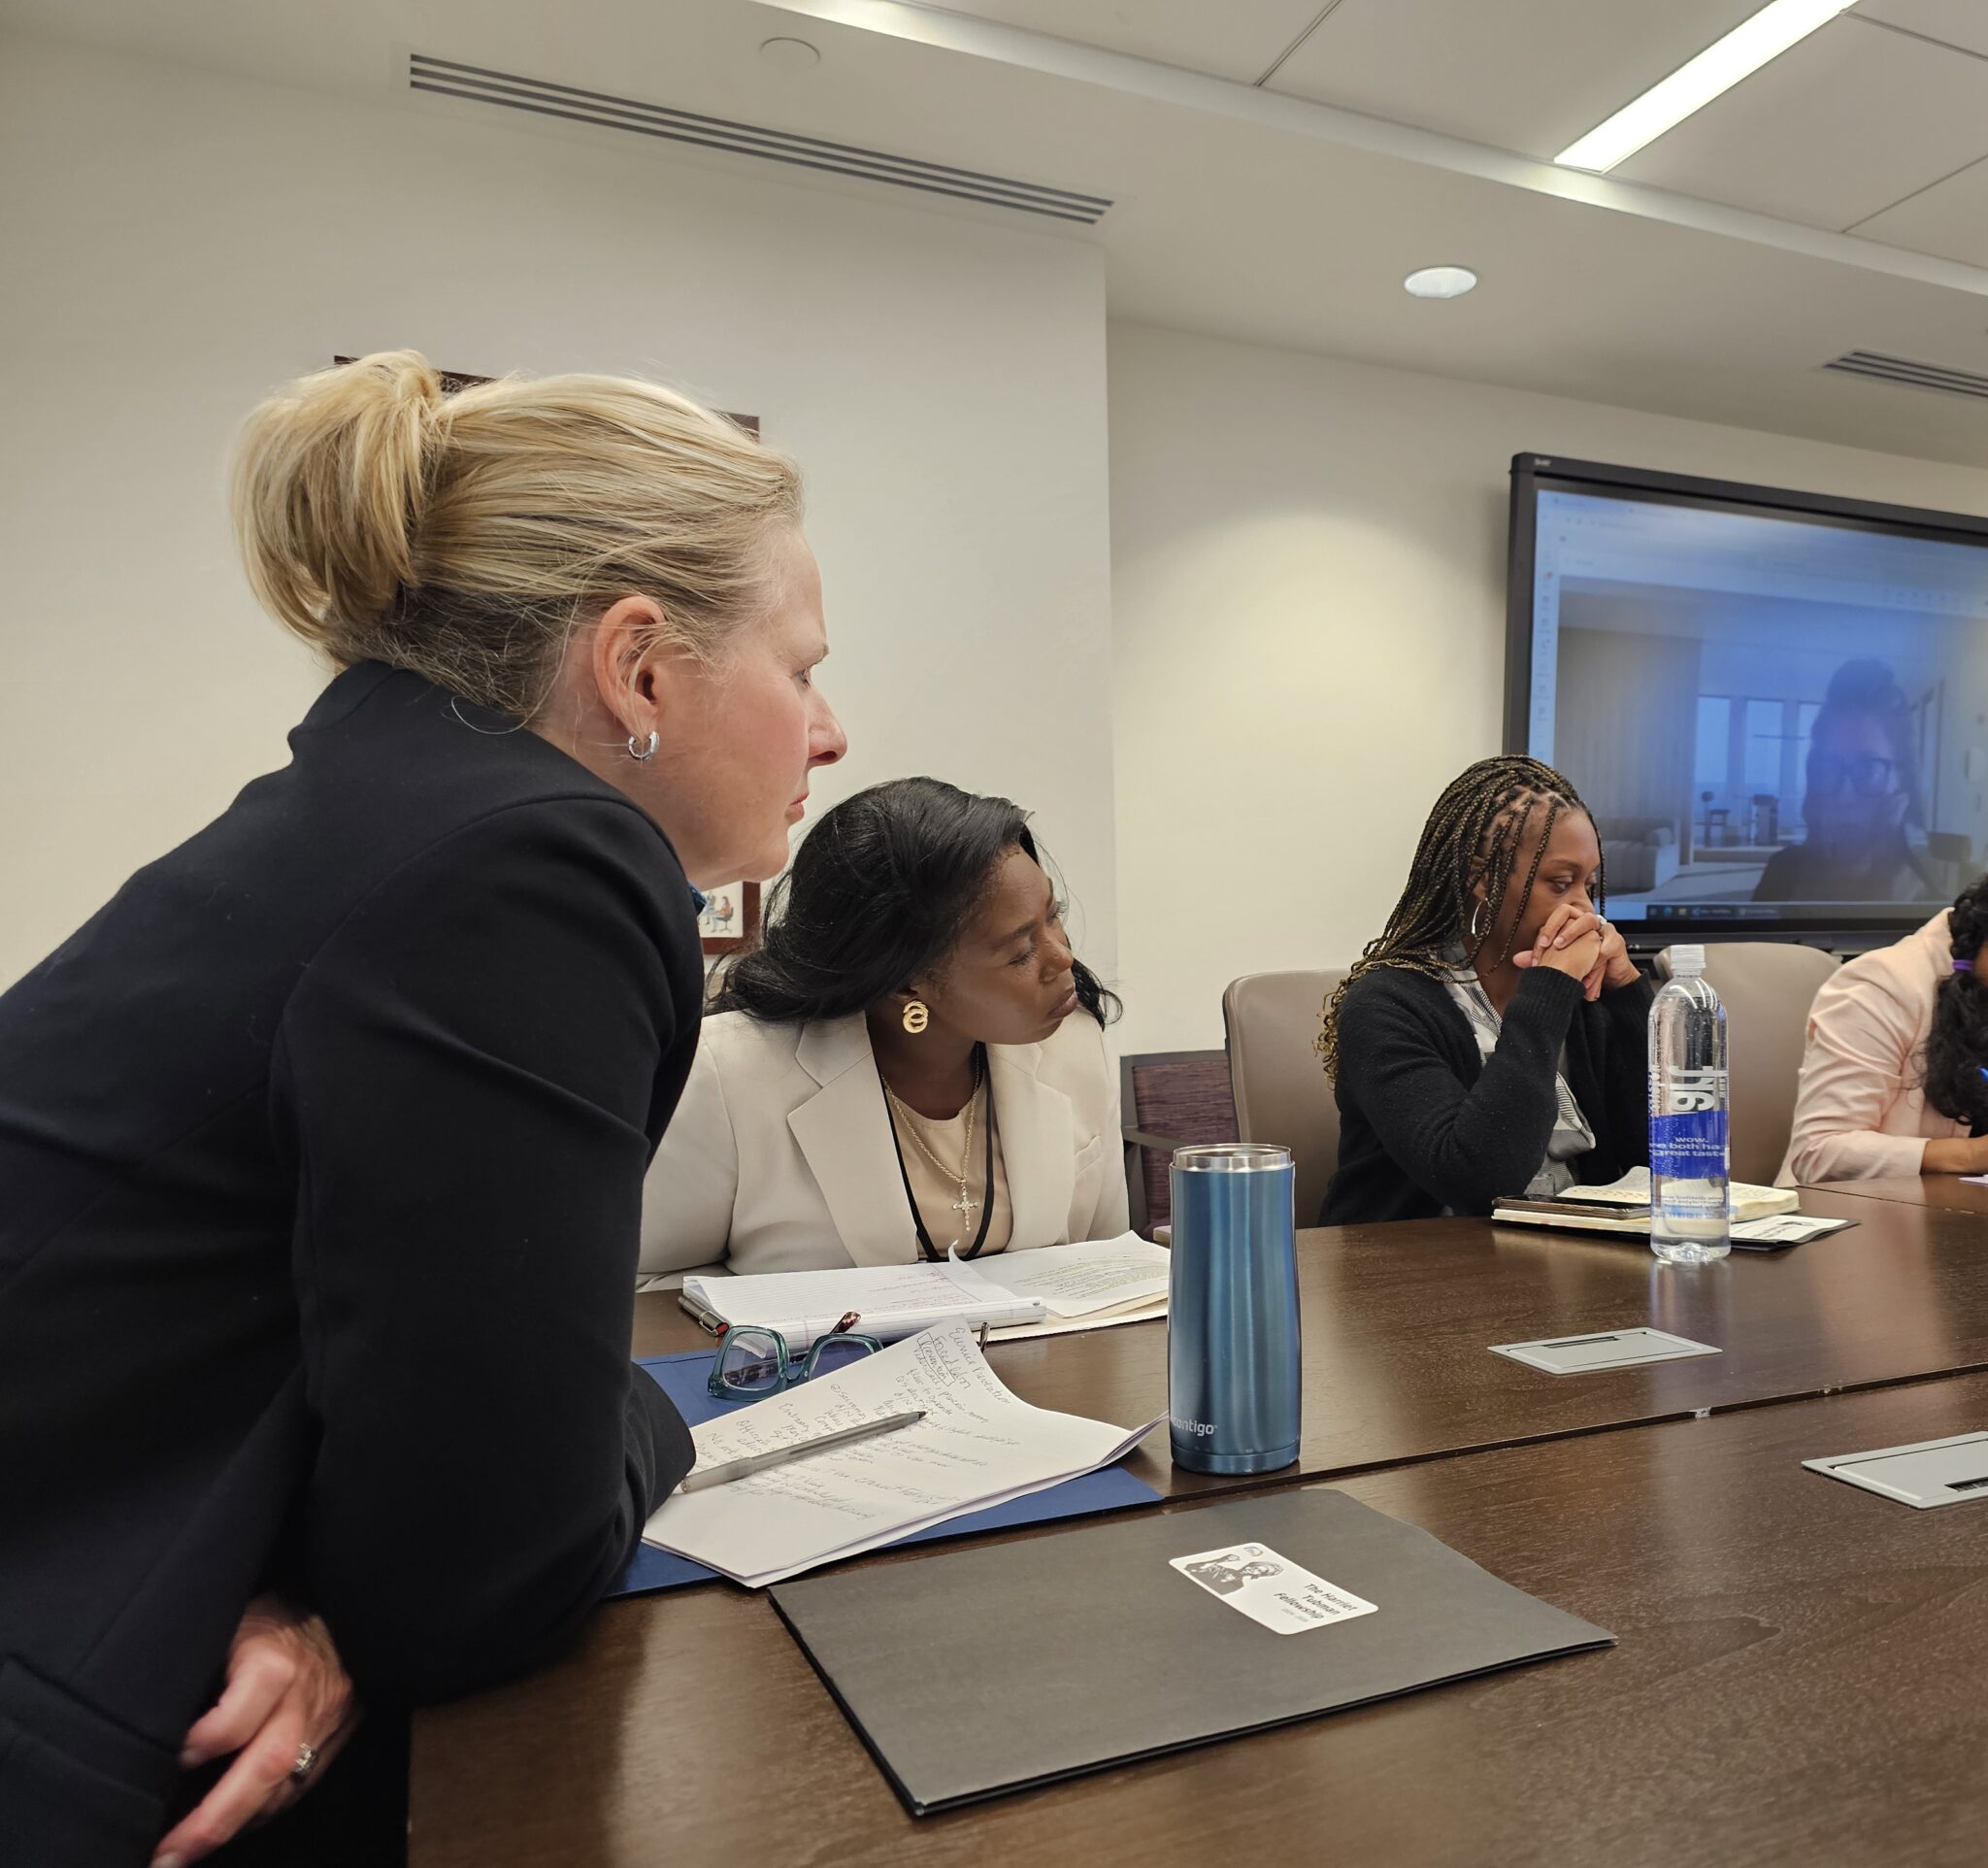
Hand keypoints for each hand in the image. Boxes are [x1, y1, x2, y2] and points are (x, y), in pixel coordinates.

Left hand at [151, 1596, 357, 1867]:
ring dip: (235, 1824)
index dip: (195, 1748)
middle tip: (165, 1858)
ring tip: (187, 1851)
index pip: (233, 1723)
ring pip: (284, 1788)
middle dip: (212, 1822)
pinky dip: (263, 1809)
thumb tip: (148, 1722)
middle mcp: (305, 1697)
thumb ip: (202, 1671)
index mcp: (274, 1663)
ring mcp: (328, 1719)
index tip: (164, 1761)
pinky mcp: (341, 1734)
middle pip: (264, 1769)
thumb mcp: (228, 1623)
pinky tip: (232, 1822)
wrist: (343, 1603)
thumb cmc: (269, 1614)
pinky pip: (301, 1785)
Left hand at [1513, 905, 1632, 1000]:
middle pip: (1571, 911)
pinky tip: (1589, 969)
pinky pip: (1606, 944)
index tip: (1540, 947)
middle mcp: (1586, 922)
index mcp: (1572, 924)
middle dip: (1560, 927)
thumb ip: (1543, 958)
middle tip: (1553, 945)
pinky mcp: (1616, 942)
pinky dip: (1597, 957)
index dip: (1547, 930)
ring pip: (1589, 922)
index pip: (1556, 917)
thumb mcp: (1562, 962)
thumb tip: (1517, 959)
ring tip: (1567, 954)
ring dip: (1576, 937)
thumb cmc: (1585, 965)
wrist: (1610, 978)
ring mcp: (1603, 929)